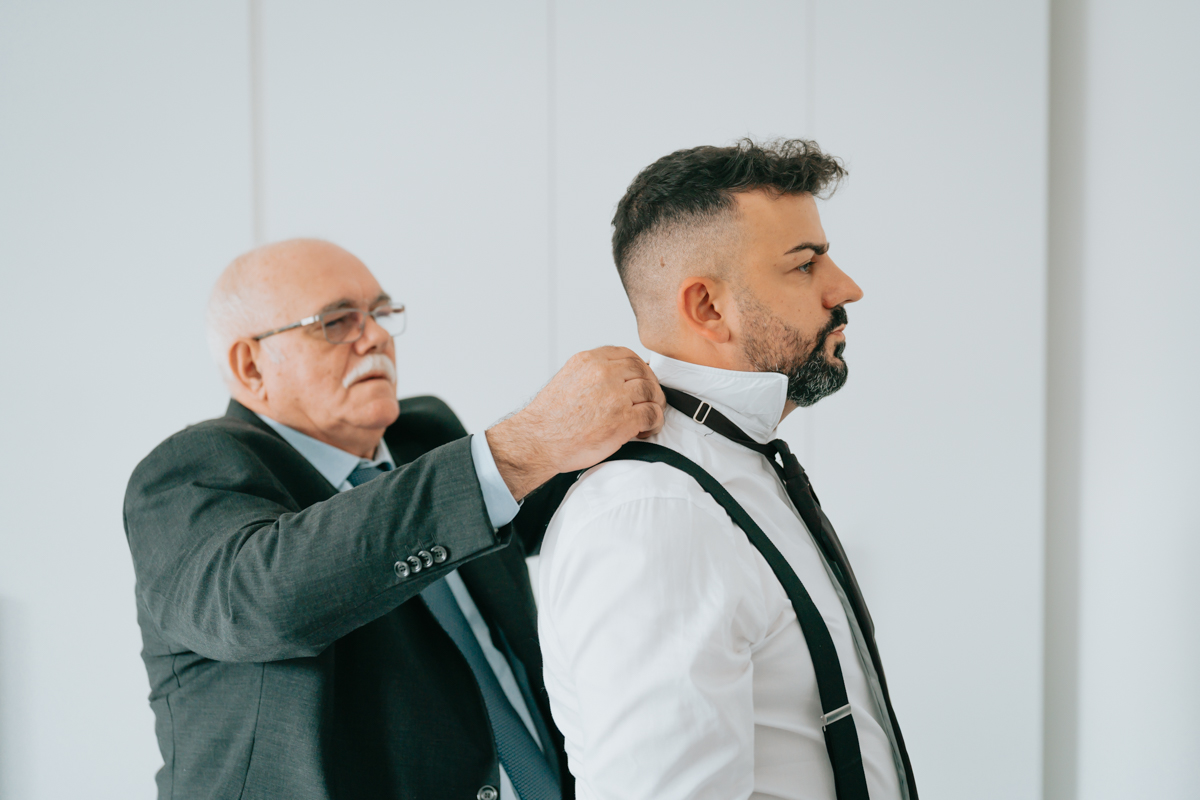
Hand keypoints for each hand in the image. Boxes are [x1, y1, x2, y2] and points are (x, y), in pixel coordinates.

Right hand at [485, 347, 665, 499]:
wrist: (538, 442)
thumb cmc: (550, 418)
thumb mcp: (568, 379)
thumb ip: (593, 374)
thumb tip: (619, 378)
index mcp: (589, 361)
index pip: (626, 354)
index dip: (639, 368)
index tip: (640, 380)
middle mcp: (604, 373)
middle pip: (643, 371)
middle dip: (650, 386)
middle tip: (649, 400)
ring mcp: (616, 396)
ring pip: (651, 391)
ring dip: (655, 404)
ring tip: (647, 417)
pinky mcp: (624, 419)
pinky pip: (653, 414)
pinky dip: (654, 422)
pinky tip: (645, 430)